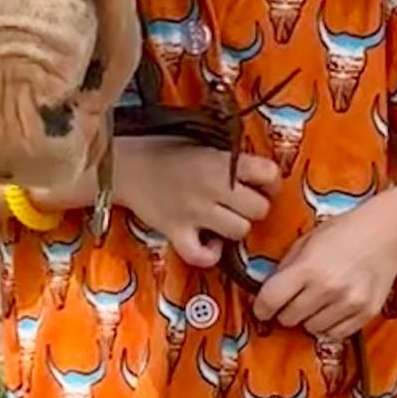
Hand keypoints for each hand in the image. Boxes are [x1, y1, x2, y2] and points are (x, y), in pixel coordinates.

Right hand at [114, 142, 277, 266]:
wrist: (126, 165)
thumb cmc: (166, 150)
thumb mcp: (203, 142)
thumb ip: (230, 158)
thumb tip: (261, 173)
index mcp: (220, 161)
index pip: (268, 173)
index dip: (270, 181)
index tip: (262, 183)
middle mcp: (211, 188)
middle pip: (259, 209)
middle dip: (254, 207)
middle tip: (241, 203)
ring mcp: (194, 213)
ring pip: (239, 231)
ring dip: (235, 228)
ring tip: (223, 220)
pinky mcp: (175, 233)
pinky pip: (201, 255)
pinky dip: (209, 255)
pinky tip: (209, 243)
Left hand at [252, 201, 396, 339]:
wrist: (386, 235)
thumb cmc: (344, 233)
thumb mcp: (306, 241)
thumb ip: (286, 268)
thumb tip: (267, 293)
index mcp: (308, 268)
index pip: (270, 300)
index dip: (261, 307)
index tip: (262, 308)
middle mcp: (327, 289)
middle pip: (288, 319)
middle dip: (286, 311)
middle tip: (294, 300)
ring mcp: (348, 304)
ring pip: (311, 329)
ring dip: (309, 319)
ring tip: (318, 301)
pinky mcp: (365, 314)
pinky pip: (335, 334)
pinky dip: (330, 325)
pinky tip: (333, 308)